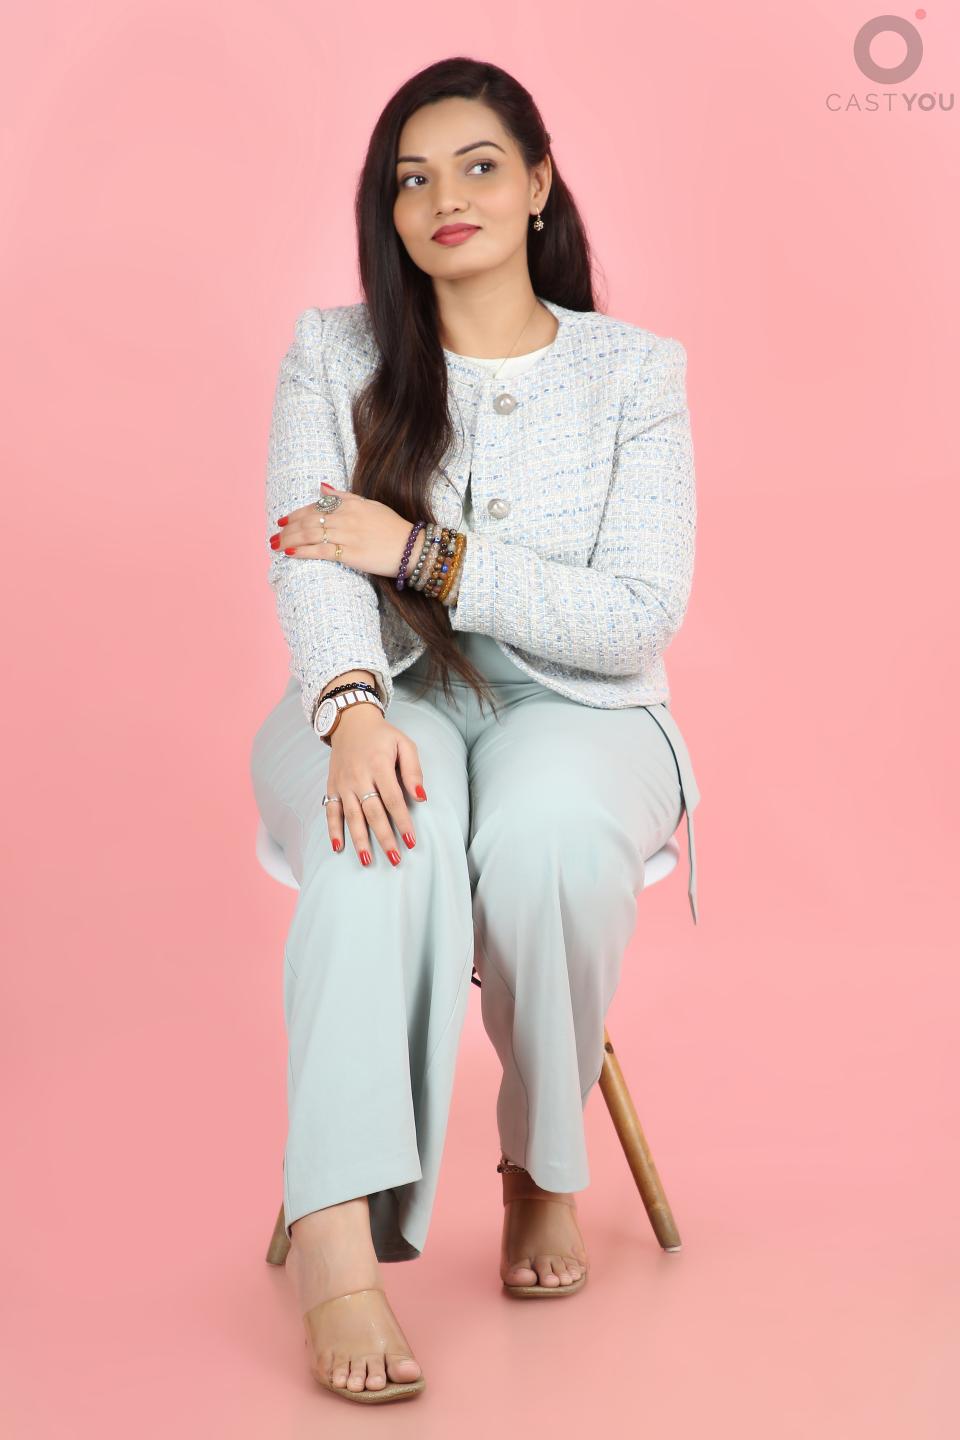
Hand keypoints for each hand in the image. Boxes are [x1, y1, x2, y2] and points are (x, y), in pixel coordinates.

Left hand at [270, 484, 425, 578]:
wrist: (412, 548)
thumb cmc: (392, 528)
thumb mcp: (369, 504)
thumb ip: (344, 496)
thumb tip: (321, 486)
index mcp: (350, 503)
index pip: (316, 506)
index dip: (296, 514)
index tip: (283, 521)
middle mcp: (346, 517)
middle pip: (309, 520)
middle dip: (288, 529)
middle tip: (273, 536)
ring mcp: (347, 535)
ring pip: (310, 534)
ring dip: (289, 540)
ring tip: (275, 545)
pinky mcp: (350, 553)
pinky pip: (321, 551)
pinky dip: (302, 551)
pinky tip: (289, 553)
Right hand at [324, 706, 427, 865]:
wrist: (350, 722)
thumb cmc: (382, 736)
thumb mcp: (404, 744)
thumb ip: (413, 770)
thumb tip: (421, 797)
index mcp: (379, 765)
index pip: (393, 799)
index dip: (403, 821)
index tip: (411, 841)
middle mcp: (359, 777)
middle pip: (372, 812)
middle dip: (384, 837)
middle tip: (395, 858)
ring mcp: (343, 784)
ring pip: (351, 816)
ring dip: (359, 840)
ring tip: (367, 860)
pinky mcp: (332, 787)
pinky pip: (331, 811)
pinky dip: (332, 830)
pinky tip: (338, 847)